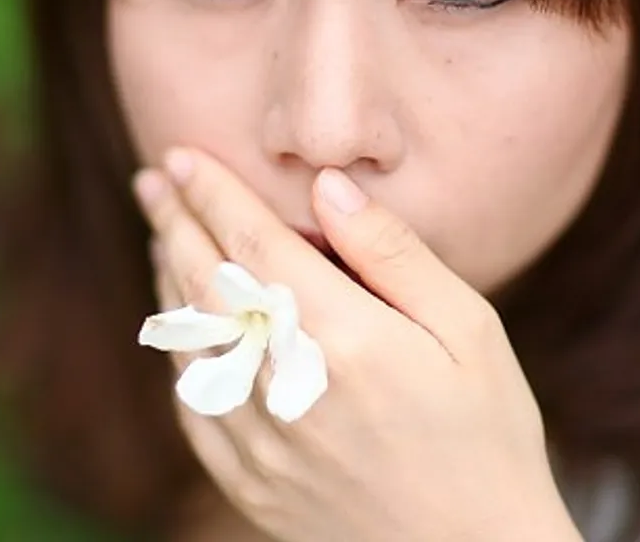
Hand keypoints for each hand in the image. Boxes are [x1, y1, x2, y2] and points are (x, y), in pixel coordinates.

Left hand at [132, 148, 582, 541]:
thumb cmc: (486, 433)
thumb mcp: (469, 329)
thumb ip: (392, 254)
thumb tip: (327, 188)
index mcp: (346, 340)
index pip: (254, 245)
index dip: (214, 194)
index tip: (184, 156)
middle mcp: (288, 388)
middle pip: (207, 285)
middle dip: (174, 223)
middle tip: (153, 180)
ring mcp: (260, 442)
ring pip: (190, 341)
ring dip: (169, 280)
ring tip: (163, 236)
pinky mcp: (249, 483)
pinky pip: (193, 404)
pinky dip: (179, 352)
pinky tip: (183, 326)